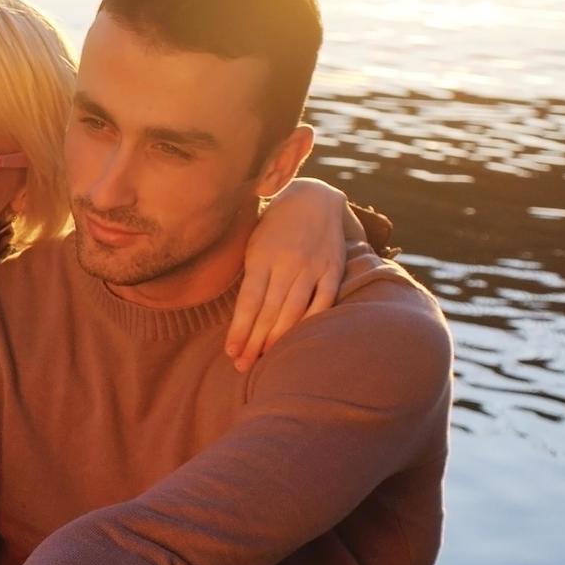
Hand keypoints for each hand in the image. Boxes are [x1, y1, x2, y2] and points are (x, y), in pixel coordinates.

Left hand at [229, 177, 351, 371]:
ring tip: (263, 359)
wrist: (314, 197)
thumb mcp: (253, 242)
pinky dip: (310, 323)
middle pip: (269, 311)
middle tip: (242, 367)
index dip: (240, 328)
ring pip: (294, 310)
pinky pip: (323, 302)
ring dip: (278, 338)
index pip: (249, 300)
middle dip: (255, 341)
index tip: (230, 352)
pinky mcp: (333, 270)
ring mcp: (313, 267)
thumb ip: (250, 275)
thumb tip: (240, 314)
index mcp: (262, 256)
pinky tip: (298, 342)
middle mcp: (288, 263)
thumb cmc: (274, 226)